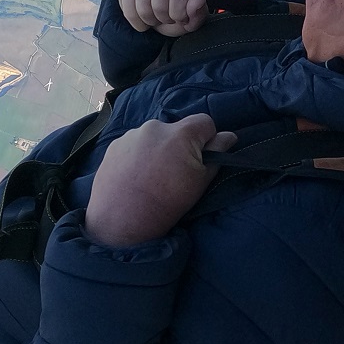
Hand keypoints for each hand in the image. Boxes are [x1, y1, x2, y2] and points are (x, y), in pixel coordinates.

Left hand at [85, 115, 235, 246]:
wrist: (120, 221)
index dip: (208, 140)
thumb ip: (217, 154)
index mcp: (180, 133)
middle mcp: (154, 127)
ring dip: (158, 150)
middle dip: (180, 146)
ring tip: (151, 178)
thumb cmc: (166, 203)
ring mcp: (131, 135)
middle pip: (177, 130)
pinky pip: (134, 145)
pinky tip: (134, 178)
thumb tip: (229, 137)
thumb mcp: (200, 182)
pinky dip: (138, 156)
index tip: (201, 160)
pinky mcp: (114, 146)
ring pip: (154, 137)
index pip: (204, 122)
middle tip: (174, 174)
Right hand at [118, 0, 206, 35]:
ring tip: (157, 18)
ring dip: (148, 18)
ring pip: (141, 1)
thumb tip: (198, 0)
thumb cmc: (182, 13)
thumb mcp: (194, 19)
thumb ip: (199, 12)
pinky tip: (143, 18)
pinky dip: (133, 17)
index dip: (178, 12)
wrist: (166, 12)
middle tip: (168, 19)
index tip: (181, 19)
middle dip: (163, 17)